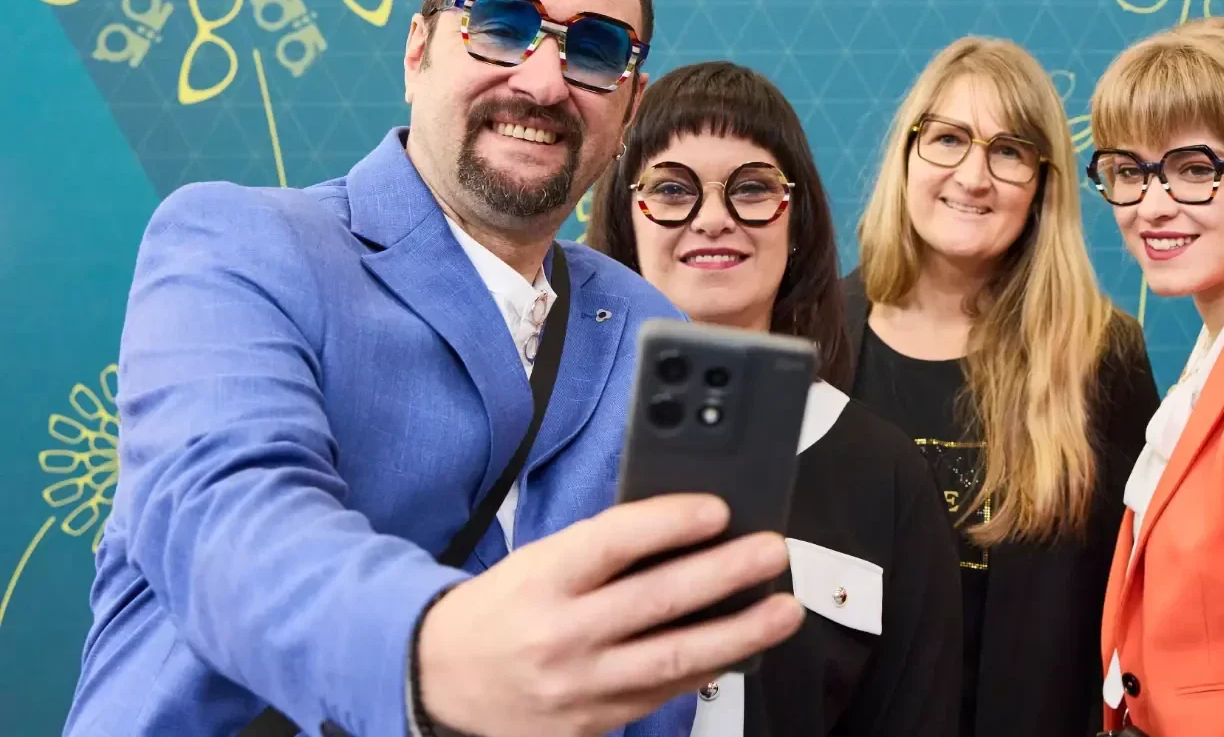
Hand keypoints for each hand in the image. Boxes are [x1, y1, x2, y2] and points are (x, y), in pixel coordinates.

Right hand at [415, 493, 804, 736]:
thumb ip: (607, 549)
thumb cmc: (504, 608)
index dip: (670, 522)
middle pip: (657, 601)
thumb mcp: (541, 561)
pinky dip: (708, 669)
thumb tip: (688, 530)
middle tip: (772, 552)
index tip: (718, 509)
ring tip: (783, 609)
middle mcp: (561, 634)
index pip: (614, 542)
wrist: (440, 678)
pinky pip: (663, 693)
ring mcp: (579, 685)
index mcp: (544, 580)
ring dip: (739, 633)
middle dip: (725, 574)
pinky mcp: (592, 722)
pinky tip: (742, 648)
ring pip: (673, 659)